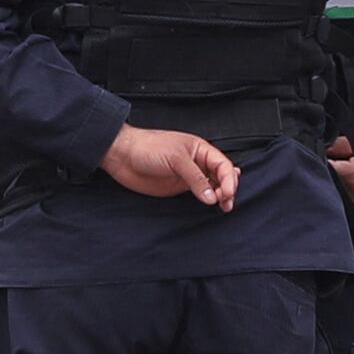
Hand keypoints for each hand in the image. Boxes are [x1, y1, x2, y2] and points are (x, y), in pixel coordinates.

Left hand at [100, 125, 240, 207]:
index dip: (229, 179)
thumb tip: (212, 196)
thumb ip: (195, 179)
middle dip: (228, 188)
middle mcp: (197, 162)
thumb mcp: (176, 159)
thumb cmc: (148, 147)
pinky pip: (199, 193)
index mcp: (200, 149)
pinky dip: (208, 198)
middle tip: (226, 202)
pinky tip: (214, 202)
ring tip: (224, 206)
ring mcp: (188, 175)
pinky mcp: (179, 186)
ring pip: (213, 186)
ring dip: (221, 195)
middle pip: (222, 176)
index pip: (223, 164)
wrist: (123, 156)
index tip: (227, 193)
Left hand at [327, 131, 353, 213]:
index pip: (320, 167)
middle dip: (325, 170)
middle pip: (324, 182)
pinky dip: (344, 191)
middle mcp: (352, 195)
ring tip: (347, 169)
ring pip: (333, 193)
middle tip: (336, 159)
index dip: (317, 157)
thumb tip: (320, 147)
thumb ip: (338, 145)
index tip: (322, 151)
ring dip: (334, 182)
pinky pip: (344, 201)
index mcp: (350, 176)